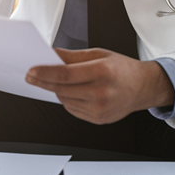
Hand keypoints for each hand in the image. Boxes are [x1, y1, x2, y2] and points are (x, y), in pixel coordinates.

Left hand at [26, 48, 174, 124]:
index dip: (45, 73)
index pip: (65, 75)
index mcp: (103, 71)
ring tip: (59, 81)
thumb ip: (72, 56)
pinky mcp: (98, 119)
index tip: (31, 71)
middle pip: (62, 89)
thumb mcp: (98, 54)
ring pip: (64, 100)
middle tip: (33, 74)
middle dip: (44, 81)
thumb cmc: (122, 68)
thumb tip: (50, 54)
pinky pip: (72, 109)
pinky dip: (67, 100)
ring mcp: (101, 109)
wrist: (143, 87)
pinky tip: (72, 92)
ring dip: (56, 90)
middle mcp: (102, 92)